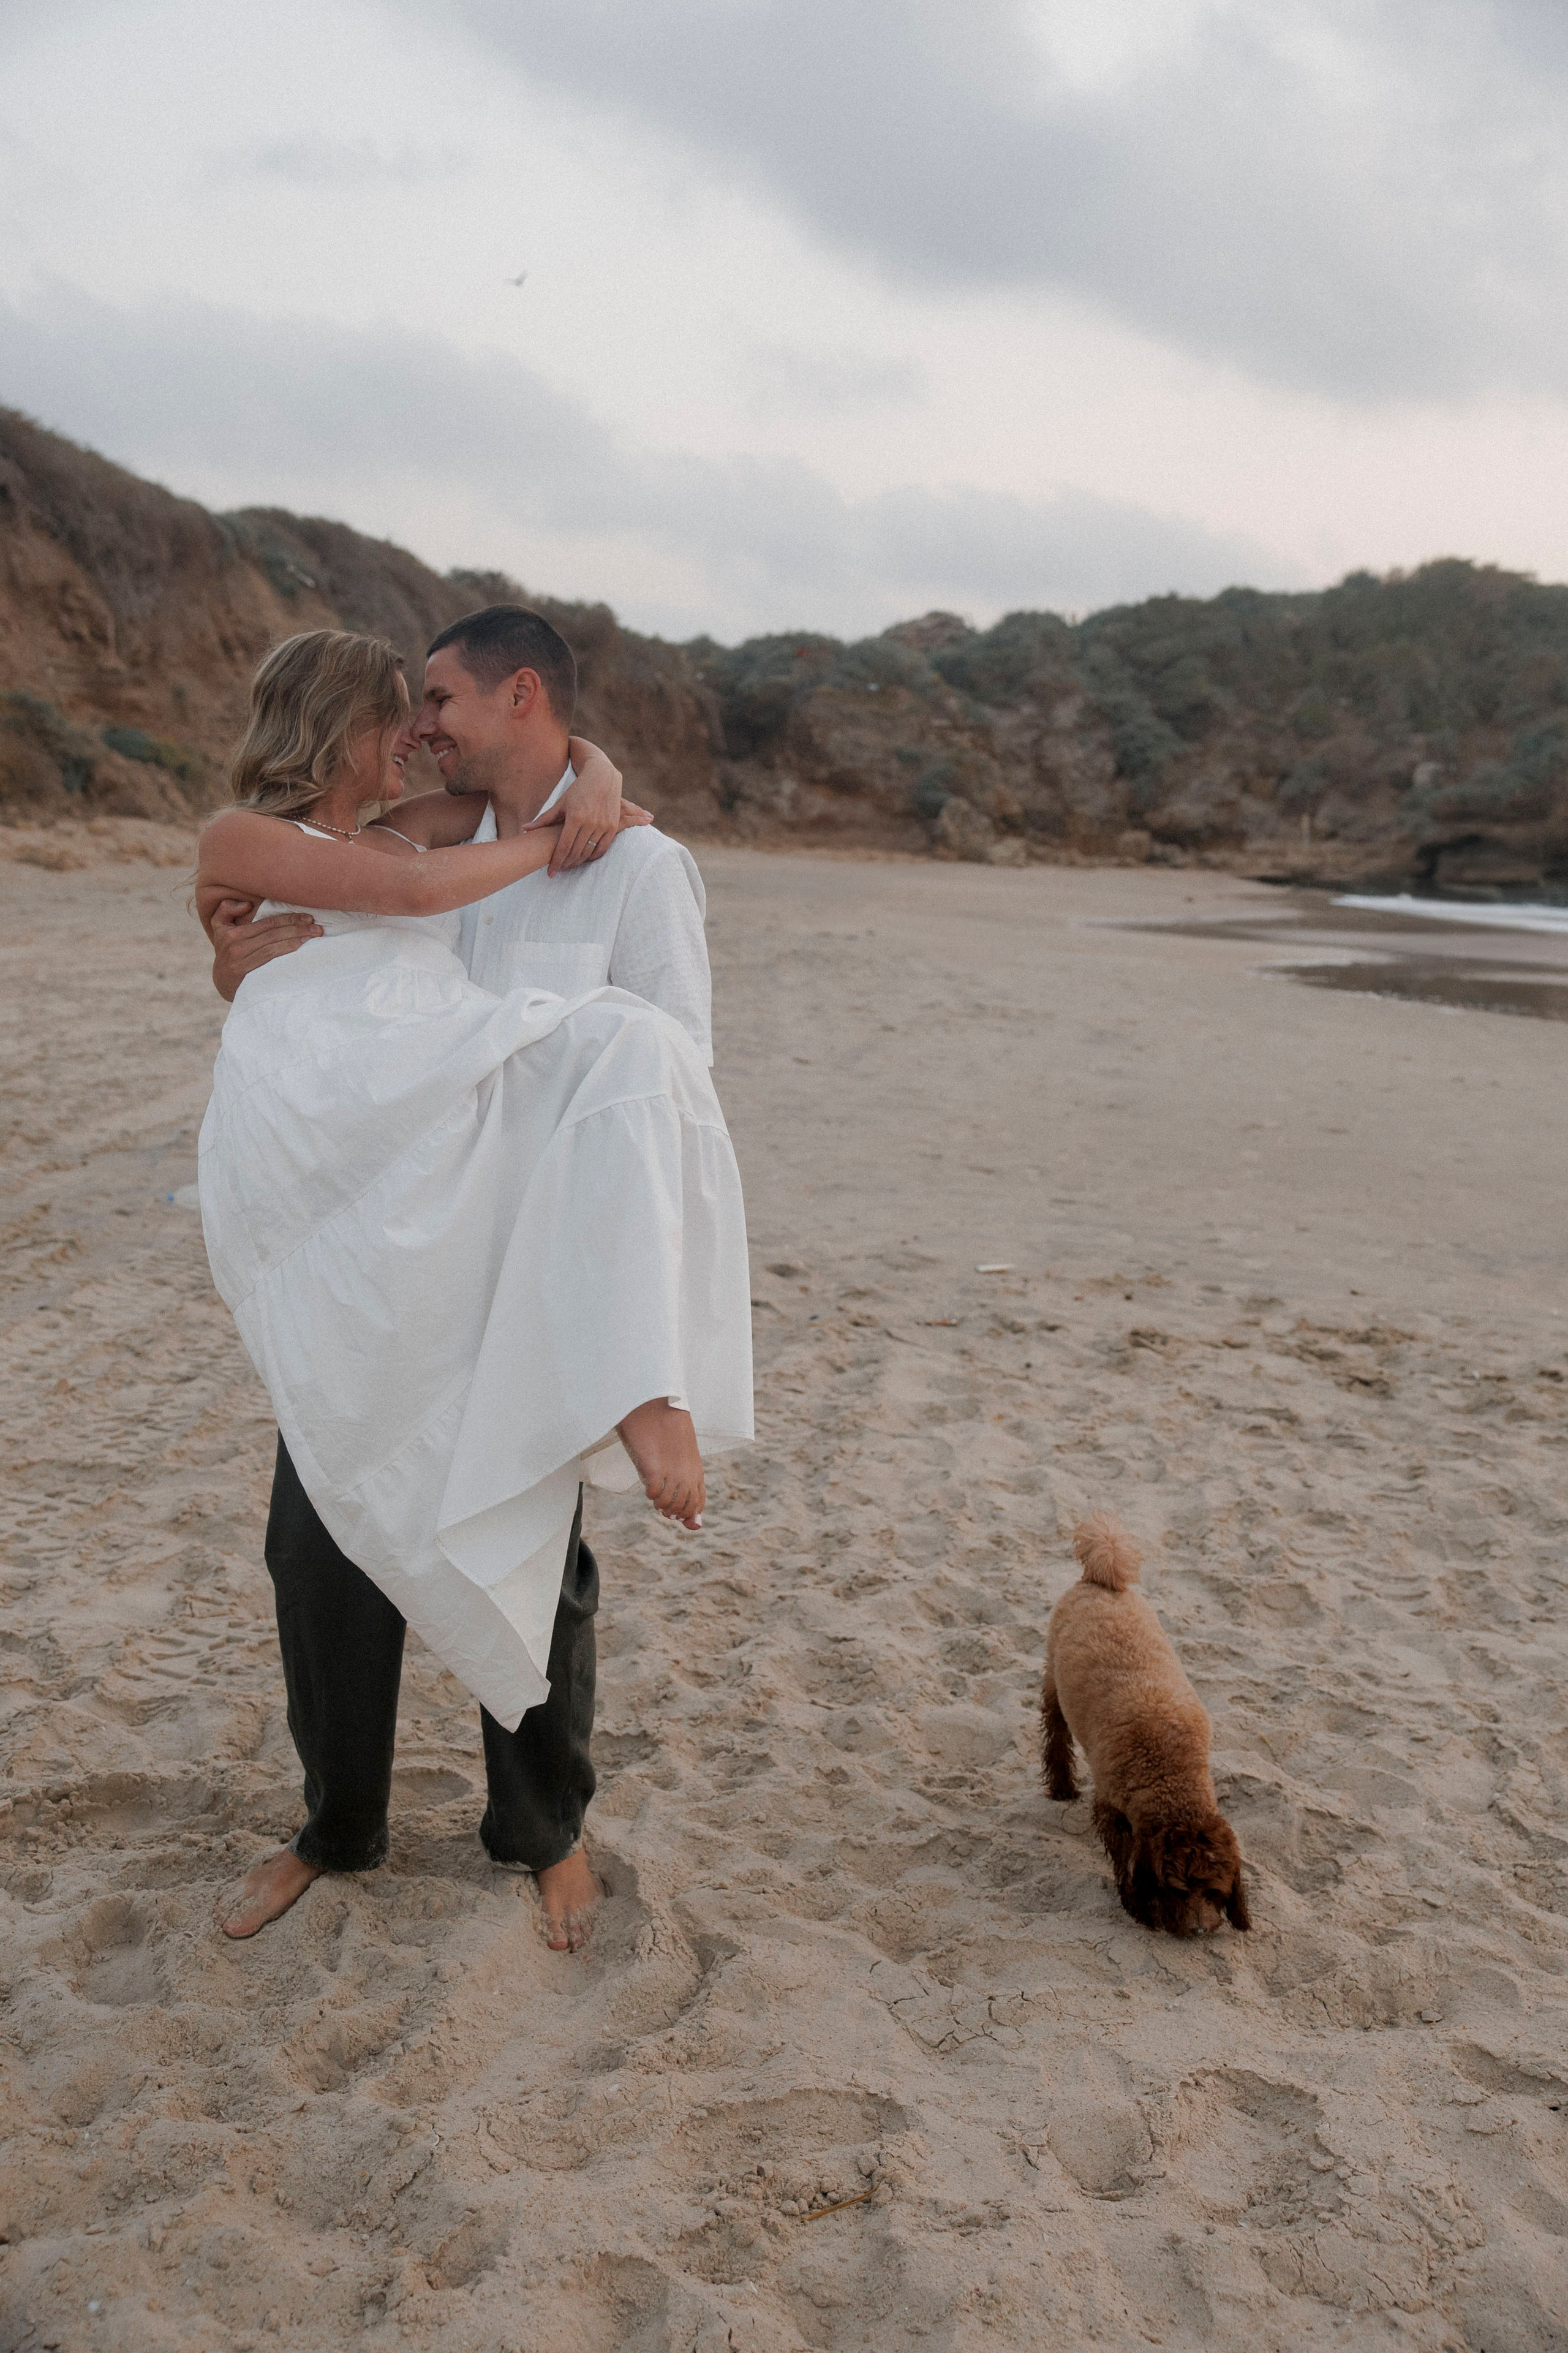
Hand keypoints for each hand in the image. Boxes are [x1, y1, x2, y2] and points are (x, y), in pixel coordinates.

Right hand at [210, 898, 321, 1002]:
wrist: (222, 983)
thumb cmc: (227, 952)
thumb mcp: (220, 929)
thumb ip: (226, 910)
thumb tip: (247, 904)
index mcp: (233, 933)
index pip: (267, 923)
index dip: (289, 918)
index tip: (308, 918)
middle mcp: (236, 946)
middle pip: (273, 933)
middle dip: (298, 928)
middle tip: (318, 928)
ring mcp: (240, 961)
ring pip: (273, 946)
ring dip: (296, 939)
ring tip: (314, 937)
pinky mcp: (245, 974)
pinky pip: (269, 959)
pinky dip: (286, 952)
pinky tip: (300, 949)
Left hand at [527, 736, 623, 874]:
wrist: (603, 777)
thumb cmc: (578, 789)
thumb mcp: (561, 803)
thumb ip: (544, 819)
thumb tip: (524, 830)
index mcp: (574, 817)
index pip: (563, 847)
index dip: (556, 862)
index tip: (550, 873)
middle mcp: (590, 822)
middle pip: (575, 852)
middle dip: (566, 864)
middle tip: (559, 870)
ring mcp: (602, 825)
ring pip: (588, 852)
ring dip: (578, 862)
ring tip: (569, 865)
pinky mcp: (612, 826)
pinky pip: (602, 848)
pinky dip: (593, 856)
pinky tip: (585, 858)